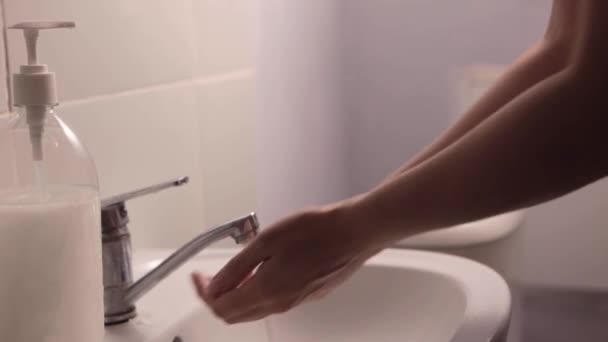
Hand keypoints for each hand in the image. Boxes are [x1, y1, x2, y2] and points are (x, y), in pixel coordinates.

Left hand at [192, 199, 384, 323]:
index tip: (199, 277)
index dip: (203, 293)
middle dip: (217, 297)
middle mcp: (281, 303)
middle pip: (236, 315)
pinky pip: (274, 302)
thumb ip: (237, 267)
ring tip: (233, 272)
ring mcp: (296, 302)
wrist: (354, 232)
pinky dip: (257, 292)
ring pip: (255, 310)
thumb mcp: (267, 241)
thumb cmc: (317, 231)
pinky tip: (260, 271)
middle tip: (211, 277)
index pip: (221, 307)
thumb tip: (215, 284)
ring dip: (237, 295)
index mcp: (266, 291)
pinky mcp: (308, 295)